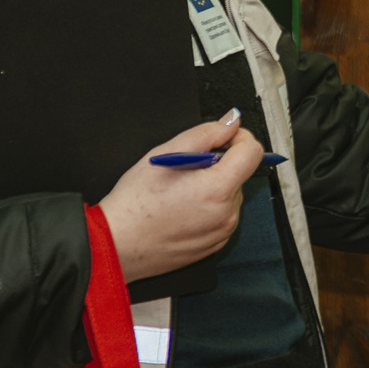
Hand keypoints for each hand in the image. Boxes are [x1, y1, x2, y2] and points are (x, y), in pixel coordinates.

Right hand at [100, 108, 262, 281]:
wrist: (116, 245)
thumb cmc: (134, 203)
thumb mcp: (165, 153)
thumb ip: (206, 133)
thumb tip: (231, 122)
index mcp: (218, 190)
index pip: (252, 152)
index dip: (238, 138)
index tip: (221, 138)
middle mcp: (227, 214)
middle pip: (239, 174)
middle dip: (218, 164)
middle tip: (185, 169)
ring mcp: (222, 233)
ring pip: (230, 195)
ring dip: (214, 187)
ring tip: (179, 192)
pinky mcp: (215, 245)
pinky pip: (222, 216)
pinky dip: (209, 207)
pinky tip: (181, 209)